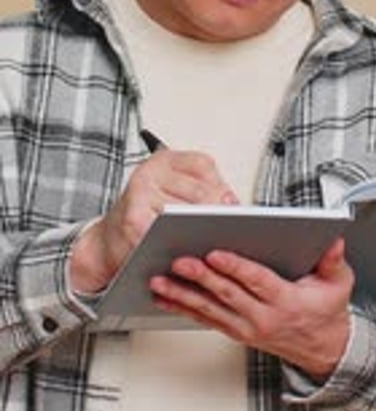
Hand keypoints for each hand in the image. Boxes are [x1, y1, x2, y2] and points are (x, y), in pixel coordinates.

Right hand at [69, 149, 236, 292]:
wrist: (107, 241)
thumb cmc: (146, 215)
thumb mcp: (173, 192)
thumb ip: (204, 191)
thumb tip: (233, 203)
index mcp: (163, 160)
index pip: (203, 166)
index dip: (222, 188)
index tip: (231, 206)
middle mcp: (149, 171)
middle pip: (200, 191)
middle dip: (217, 213)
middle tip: (228, 230)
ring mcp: (139, 193)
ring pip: (188, 213)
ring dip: (204, 230)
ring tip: (212, 241)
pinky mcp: (134, 220)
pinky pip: (168, 233)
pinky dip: (183, 244)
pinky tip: (191, 251)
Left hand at [149, 238, 353, 377]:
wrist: (324, 351)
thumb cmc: (327, 312)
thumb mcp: (339, 285)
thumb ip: (333, 262)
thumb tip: (333, 241)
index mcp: (285, 301)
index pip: (256, 281)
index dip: (235, 267)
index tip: (215, 254)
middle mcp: (262, 317)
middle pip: (227, 294)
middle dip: (201, 277)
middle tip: (179, 261)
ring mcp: (246, 328)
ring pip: (209, 309)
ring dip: (182, 295)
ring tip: (159, 281)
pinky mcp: (236, 332)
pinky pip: (206, 319)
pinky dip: (184, 307)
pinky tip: (165, 296)